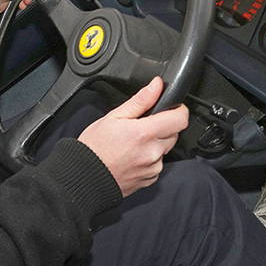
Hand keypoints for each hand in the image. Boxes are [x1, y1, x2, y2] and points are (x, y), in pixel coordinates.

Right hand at [76, 78, 188, 197]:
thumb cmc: (94, 148)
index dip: (178, 109)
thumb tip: (156, 86)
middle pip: (174, 133)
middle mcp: (153, 152)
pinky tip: (132, 157)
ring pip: (165, 150)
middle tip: (141, 126)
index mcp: (145, 133)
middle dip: (163, 126)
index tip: (171, 107)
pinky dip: (149, 159)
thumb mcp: (113, 117)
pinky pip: (157, 164)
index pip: (180, 118)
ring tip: (132, 144)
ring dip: (155, 144)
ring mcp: (152, 168)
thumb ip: (140, 100)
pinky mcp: (149, 179)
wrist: (85, 177)